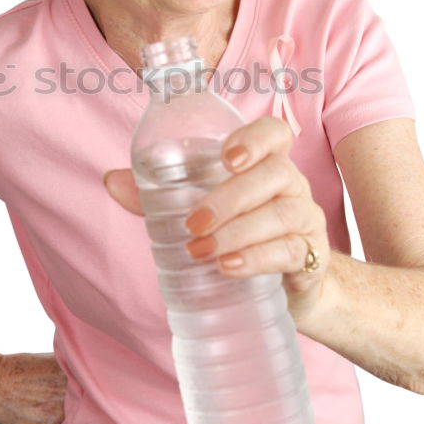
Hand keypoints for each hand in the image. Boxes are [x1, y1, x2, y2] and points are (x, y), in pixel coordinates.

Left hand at [104, 116, 330, 325]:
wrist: (290, 289)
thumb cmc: (242, 235)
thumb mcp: (205, 213)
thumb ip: (159, 196)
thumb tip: (112, 180)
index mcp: (266, 164)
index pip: (275, 133)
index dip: (255, 139)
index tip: (226, 157)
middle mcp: (292, 185)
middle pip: (275, 173)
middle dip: (230, 197)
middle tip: (193, 223)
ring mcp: (306, 220)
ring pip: (282, 214)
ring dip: (238, 231)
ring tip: (202, 250)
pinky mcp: (311, 257)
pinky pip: (290, 251)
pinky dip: (257, 258)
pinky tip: (229, 267)